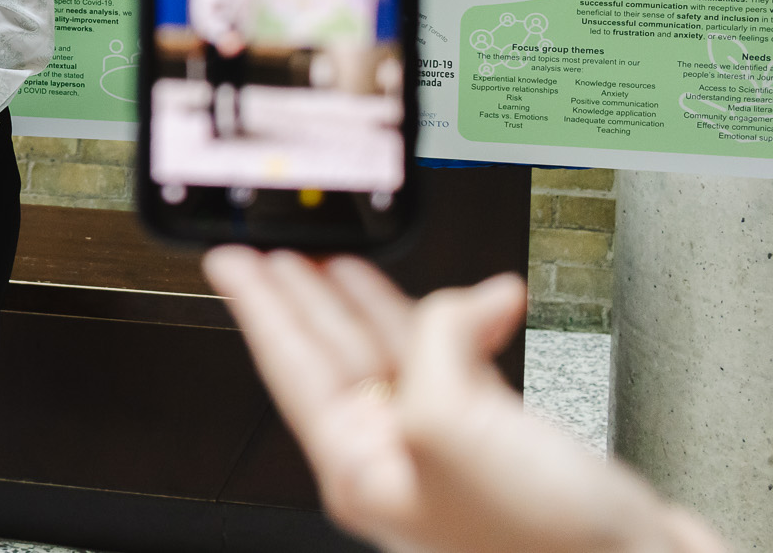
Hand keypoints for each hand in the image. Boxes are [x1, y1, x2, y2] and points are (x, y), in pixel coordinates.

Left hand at [202, 247, 725, 552]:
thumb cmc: (544, 545)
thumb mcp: (450, 418)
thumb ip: (432, 344)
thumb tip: (462, 306)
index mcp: (359, 466)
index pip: (289, 365)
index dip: (257, 306)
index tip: (227, 262)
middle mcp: (394, 459)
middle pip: (331, 354)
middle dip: (302, 297)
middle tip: (271, 249)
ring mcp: (446, 451)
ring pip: (395, 355)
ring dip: (371, 304)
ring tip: (343, 261)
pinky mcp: (501, 443)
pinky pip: (460, 365)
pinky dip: (471, 324)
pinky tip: (486, 299)